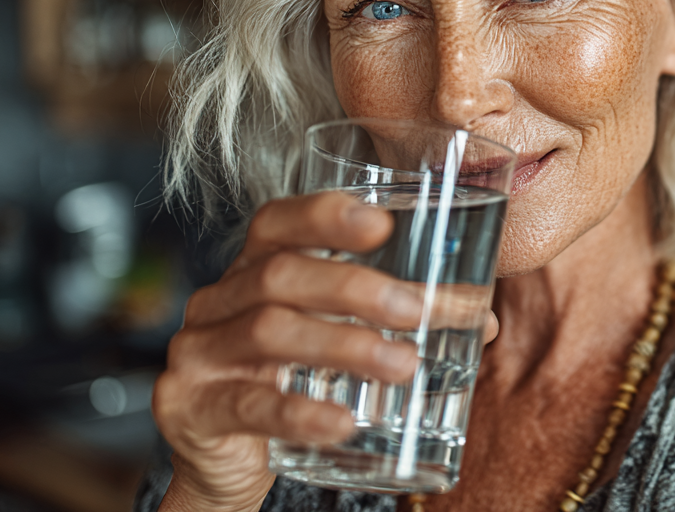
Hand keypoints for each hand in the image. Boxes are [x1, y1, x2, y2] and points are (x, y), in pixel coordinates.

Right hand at [152, 192, 499, 510]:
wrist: (227, 460)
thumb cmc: (291, 380)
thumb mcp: (335, 339)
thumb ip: (398, 322)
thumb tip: (481, 320)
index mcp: (254, 270)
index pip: (278, 222)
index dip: (326, 215)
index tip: (382, 223)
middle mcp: (219, 301)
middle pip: (280, 275)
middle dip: (355, 288)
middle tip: (417, 311)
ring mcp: (199, 353)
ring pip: (269, 332)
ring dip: (345, 345)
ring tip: (404, 366)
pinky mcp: (193, 408)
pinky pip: (250, 405)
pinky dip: (301, 413)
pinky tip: (344, 423)